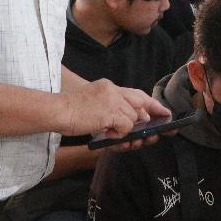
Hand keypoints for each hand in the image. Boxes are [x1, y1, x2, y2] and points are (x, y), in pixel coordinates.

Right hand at [56, 79, 170, 136]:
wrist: (57, 111)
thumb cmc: (71, 111)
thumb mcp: (94, 103)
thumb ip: (113, 109)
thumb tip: (137, 121)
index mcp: (109, 86)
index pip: (137, 94)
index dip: (152, 104)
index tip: (164, 112)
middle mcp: (113, 90)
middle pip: (140, 105)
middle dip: (150, 119)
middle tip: (156, 130)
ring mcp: (112, 101)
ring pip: (133, 119)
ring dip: (126, 130)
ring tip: (112, 132)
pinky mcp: (109, 112)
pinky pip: (125, 127)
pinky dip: (119, 134)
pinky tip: (107, 133)